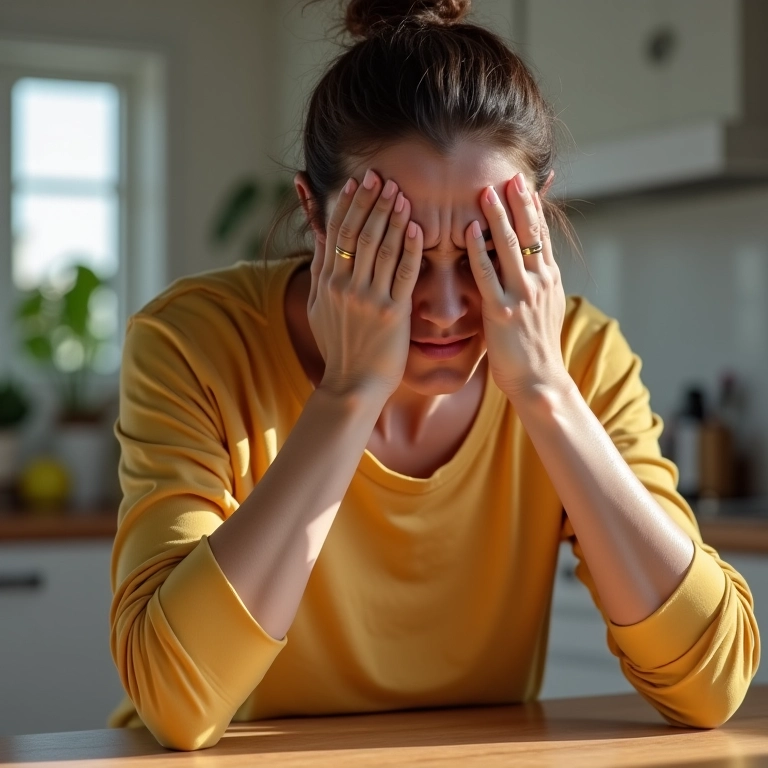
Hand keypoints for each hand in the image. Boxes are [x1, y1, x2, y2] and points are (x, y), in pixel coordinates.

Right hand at [308, 169, 422, 401]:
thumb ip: (321, 270)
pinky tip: (416, 228)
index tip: (357, 182)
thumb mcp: (319, 307)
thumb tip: (322, 234)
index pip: (337, 233)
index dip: (348, 205)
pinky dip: (410, 248)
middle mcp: (345, 286)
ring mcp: (369, 299)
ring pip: (381, 249)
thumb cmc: (338, 346)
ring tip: (400, 193)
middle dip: (371, 203)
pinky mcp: (392, 313)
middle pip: (359, 234)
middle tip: (382, 177)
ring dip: (392, 218)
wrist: (352, 384)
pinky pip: (403, 273)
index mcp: (328, 281)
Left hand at [465, 173, 568, 400]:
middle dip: (520, 202)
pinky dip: (479, 250)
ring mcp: (522, 295)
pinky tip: (470, 230)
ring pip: (511, 247)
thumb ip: (536, 285)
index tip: (524, 183)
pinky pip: (488, 274)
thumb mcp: (543, 310)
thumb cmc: (535, 348)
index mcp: (549, 280)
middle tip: (509, 175)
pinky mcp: (502, 312)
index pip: (542, 236)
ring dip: (499, 216)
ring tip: (487, 191)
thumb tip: (530, 266)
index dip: (534, 208)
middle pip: (531, 233)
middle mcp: (540, 282)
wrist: (539, 381)